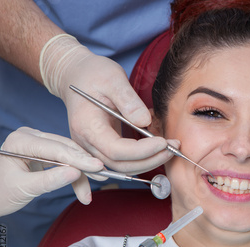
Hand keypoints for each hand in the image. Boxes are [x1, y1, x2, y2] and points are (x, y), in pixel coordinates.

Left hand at [0, 127, 103, 218]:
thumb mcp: (24, 189)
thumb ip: (50, 180)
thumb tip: (75, 173)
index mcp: (21, 140)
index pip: (57, 149)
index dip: (80, 159)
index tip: (98, 168)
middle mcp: (30, 136)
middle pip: (66, 149)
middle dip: (84, 166)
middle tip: (102, 178)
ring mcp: (37, 142)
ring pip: (68, 155)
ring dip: (81, 173)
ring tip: (89, 192)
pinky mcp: (43, 151)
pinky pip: (64, 160)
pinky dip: (73, 173)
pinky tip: (83, 185)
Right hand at [40, 34, 174, 173]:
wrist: (75, 77)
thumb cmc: (93, 74)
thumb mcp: (112, 79)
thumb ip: (128, 100)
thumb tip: (145, 122)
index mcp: (86, 126)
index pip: (116, 150)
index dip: (142, 151)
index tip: (164, 142)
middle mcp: (85, 143)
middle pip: (119, 165)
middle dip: (150, 160)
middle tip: (173, 149)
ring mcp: (90, 149)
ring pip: (121, 169)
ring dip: (147, 164)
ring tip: (169, 150)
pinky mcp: (99, 149)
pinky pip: (119, 165)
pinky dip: (139, 164)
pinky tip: (155, 156)